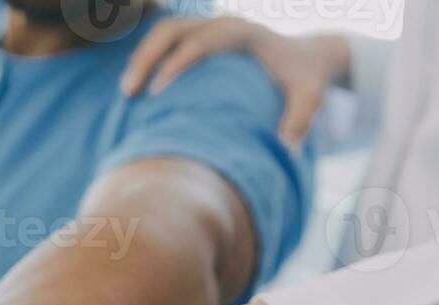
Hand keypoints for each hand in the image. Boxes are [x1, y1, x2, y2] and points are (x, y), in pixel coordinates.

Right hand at [120, 17, 349, 147]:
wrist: (305, 56)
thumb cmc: (304, 79)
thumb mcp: (310, 96)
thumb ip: (301, 119)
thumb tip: (288, 148)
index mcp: (244, 33)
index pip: (203, 40)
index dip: (177, 63)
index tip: (158, 92)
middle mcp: (221, 23)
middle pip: (172, 29)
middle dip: (146, 57)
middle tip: (130, 92)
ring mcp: (207, 26)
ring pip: (162, 32)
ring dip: (140, 58)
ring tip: (127, 94)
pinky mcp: (199, 37)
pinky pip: (165, 41)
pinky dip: (148, 61)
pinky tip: (136, 92)